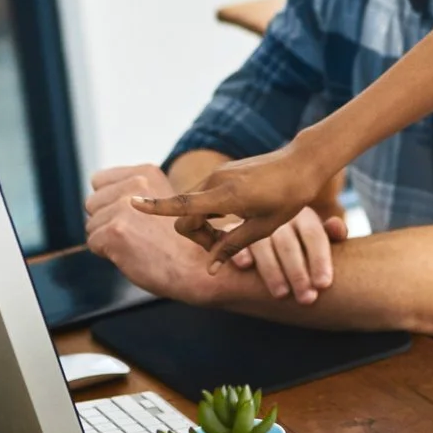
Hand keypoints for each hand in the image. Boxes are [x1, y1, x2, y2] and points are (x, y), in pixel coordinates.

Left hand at [85, 165, 212, 300]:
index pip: (99, 180)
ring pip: (91, 225)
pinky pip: (93, 243)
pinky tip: (131, 254)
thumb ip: (133, 194)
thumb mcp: (161, 202)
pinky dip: (107, 254)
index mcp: (146, 173)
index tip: (132, 216)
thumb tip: (96, 199)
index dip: (109, 202)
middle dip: (105, 220)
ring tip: (136, 244)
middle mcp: (135, 184)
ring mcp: (124, 207)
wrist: (195, 268)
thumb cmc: (179, 242)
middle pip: (92, 202)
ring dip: (107, 238)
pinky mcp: (115, 230)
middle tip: (135, 234)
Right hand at [132, 142, 334, 269]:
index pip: (182, 204)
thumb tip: (209, 268)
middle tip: (222, 247)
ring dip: (204, 225)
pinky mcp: (222, 173)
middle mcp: (215, 181)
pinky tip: (232, 220)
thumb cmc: (287, 198)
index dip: (155, 207)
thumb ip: (232, 246)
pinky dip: (209, 213)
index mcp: (225, 196)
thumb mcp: (263, 229)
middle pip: (185, 216)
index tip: (131, 203)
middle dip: (196, 235)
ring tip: (231, 235)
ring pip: (193, 207)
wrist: (301, 164)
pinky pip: (203, 197)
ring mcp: (218, 174)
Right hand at [231, 207, 347, 303]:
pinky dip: (240, 250)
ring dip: (272, 270)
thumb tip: (338, 228)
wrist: (261, 229)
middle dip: (298, 274)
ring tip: (281, 294)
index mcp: (303, 216)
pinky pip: (232, 237)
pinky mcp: (232, 230)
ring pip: (263, 244)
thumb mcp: (316, 234)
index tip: (324, 285)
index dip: (320, 260)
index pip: (314, 235)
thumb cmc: (298, 239)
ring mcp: (254, 222)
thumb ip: (331, 234)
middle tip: (306, 299)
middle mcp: (278, 216)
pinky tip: (246, 266)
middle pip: (289, 244)